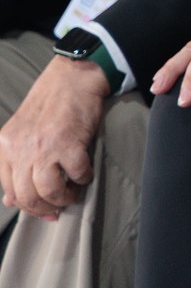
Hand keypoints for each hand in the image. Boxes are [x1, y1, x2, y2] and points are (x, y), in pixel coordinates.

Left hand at [0, 57, 107, 219]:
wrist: (73, 77)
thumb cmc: (51, 104)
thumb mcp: (22, 133)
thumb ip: (15, 163)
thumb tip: (10, 199)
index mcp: (5, 146)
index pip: (9, 190)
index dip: (27, 205)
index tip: (43, 209)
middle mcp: (19, 148)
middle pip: (26, 196)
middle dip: (44, 208)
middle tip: (59, 208)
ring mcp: (43, 147)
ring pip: (48, 190)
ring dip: (63, 198)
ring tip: (72, 193)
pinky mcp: (69, 143)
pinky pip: (76, 174)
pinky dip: (83, 178)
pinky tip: (85, 173)